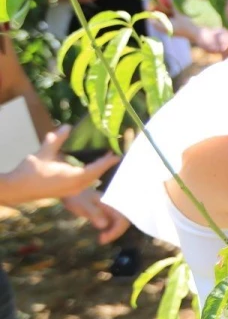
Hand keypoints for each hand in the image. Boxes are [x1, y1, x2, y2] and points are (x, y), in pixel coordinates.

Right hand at [2, 126, 120, 203]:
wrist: (17, 189)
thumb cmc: (31, 171)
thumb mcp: (44, 152)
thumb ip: (57, 139)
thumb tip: (68, 126)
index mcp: (74, 177)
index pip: (96, 169)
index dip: (107, 161)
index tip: (117, 154)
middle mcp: (76, 186)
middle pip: (96, 175)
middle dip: (105, 164)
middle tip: (113, 152)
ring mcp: (72, 191)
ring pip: (91, 180)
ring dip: (98, 169)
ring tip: (104, 157)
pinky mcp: (68, 192)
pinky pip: (85, 183)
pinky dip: (90, 174)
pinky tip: (90, 167)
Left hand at [62, 188, 129, 243]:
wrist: (71, 192)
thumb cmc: (76, 198)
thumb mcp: (83, 206)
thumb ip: (94, 214)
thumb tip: (104, 225)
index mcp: (113, 202)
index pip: (122, 219)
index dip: (115, 231)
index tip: (102, 239)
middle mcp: (115, 205)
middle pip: (124, 221)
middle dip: (115, 232)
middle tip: (101, 240)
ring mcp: (112, 209)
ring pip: (120, 223)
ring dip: (113, 232)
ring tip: (101, 239)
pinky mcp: (108, 212)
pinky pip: (114, 223)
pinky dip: (110, 230)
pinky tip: (101, 235)